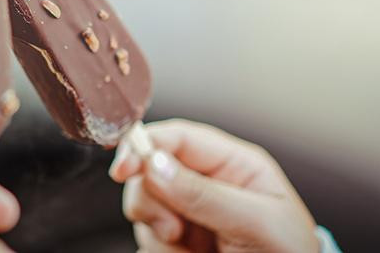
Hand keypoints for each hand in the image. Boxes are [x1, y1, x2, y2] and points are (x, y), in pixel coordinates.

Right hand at [109, 119, 318, 252]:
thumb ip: (205, 194)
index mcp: (232, 164)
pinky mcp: (178, 242)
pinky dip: (162, 252)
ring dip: (158, 233)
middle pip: (150, 171)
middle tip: (173, 230)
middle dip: (151, 200)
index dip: (145, 145)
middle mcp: (206, 184)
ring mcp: (189, 214)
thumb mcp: (255, 222)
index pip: (179, 138)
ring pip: (144, 207)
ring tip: (190, 249)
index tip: (124, 168)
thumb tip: (155, 164)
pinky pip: (148, 239)